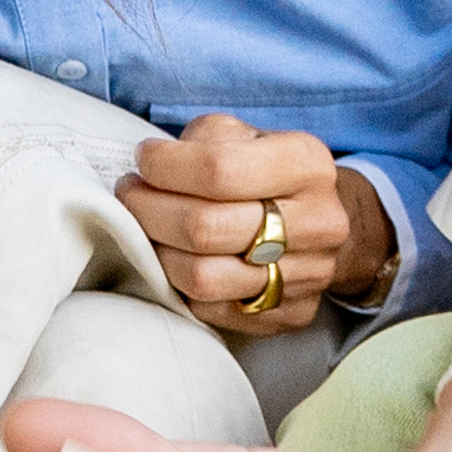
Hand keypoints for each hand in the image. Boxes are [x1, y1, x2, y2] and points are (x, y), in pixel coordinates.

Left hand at [119, 115, 389, 341]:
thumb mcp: (243, 136)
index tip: (143, 161)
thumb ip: (202, 143)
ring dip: (158, 253)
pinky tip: (177, 260)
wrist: (321, 223)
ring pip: (203, 278)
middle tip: (130, 197)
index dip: (164, 168)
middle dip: (148, 211)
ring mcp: (310, 274)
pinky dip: (182, 287)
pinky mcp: (292, 314)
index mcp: (307, 163)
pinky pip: (213, 311)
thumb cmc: (266, 173)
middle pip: (205, 228)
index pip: (217, 170)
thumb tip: (150, 169)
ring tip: (148, 230)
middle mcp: (319, 222)